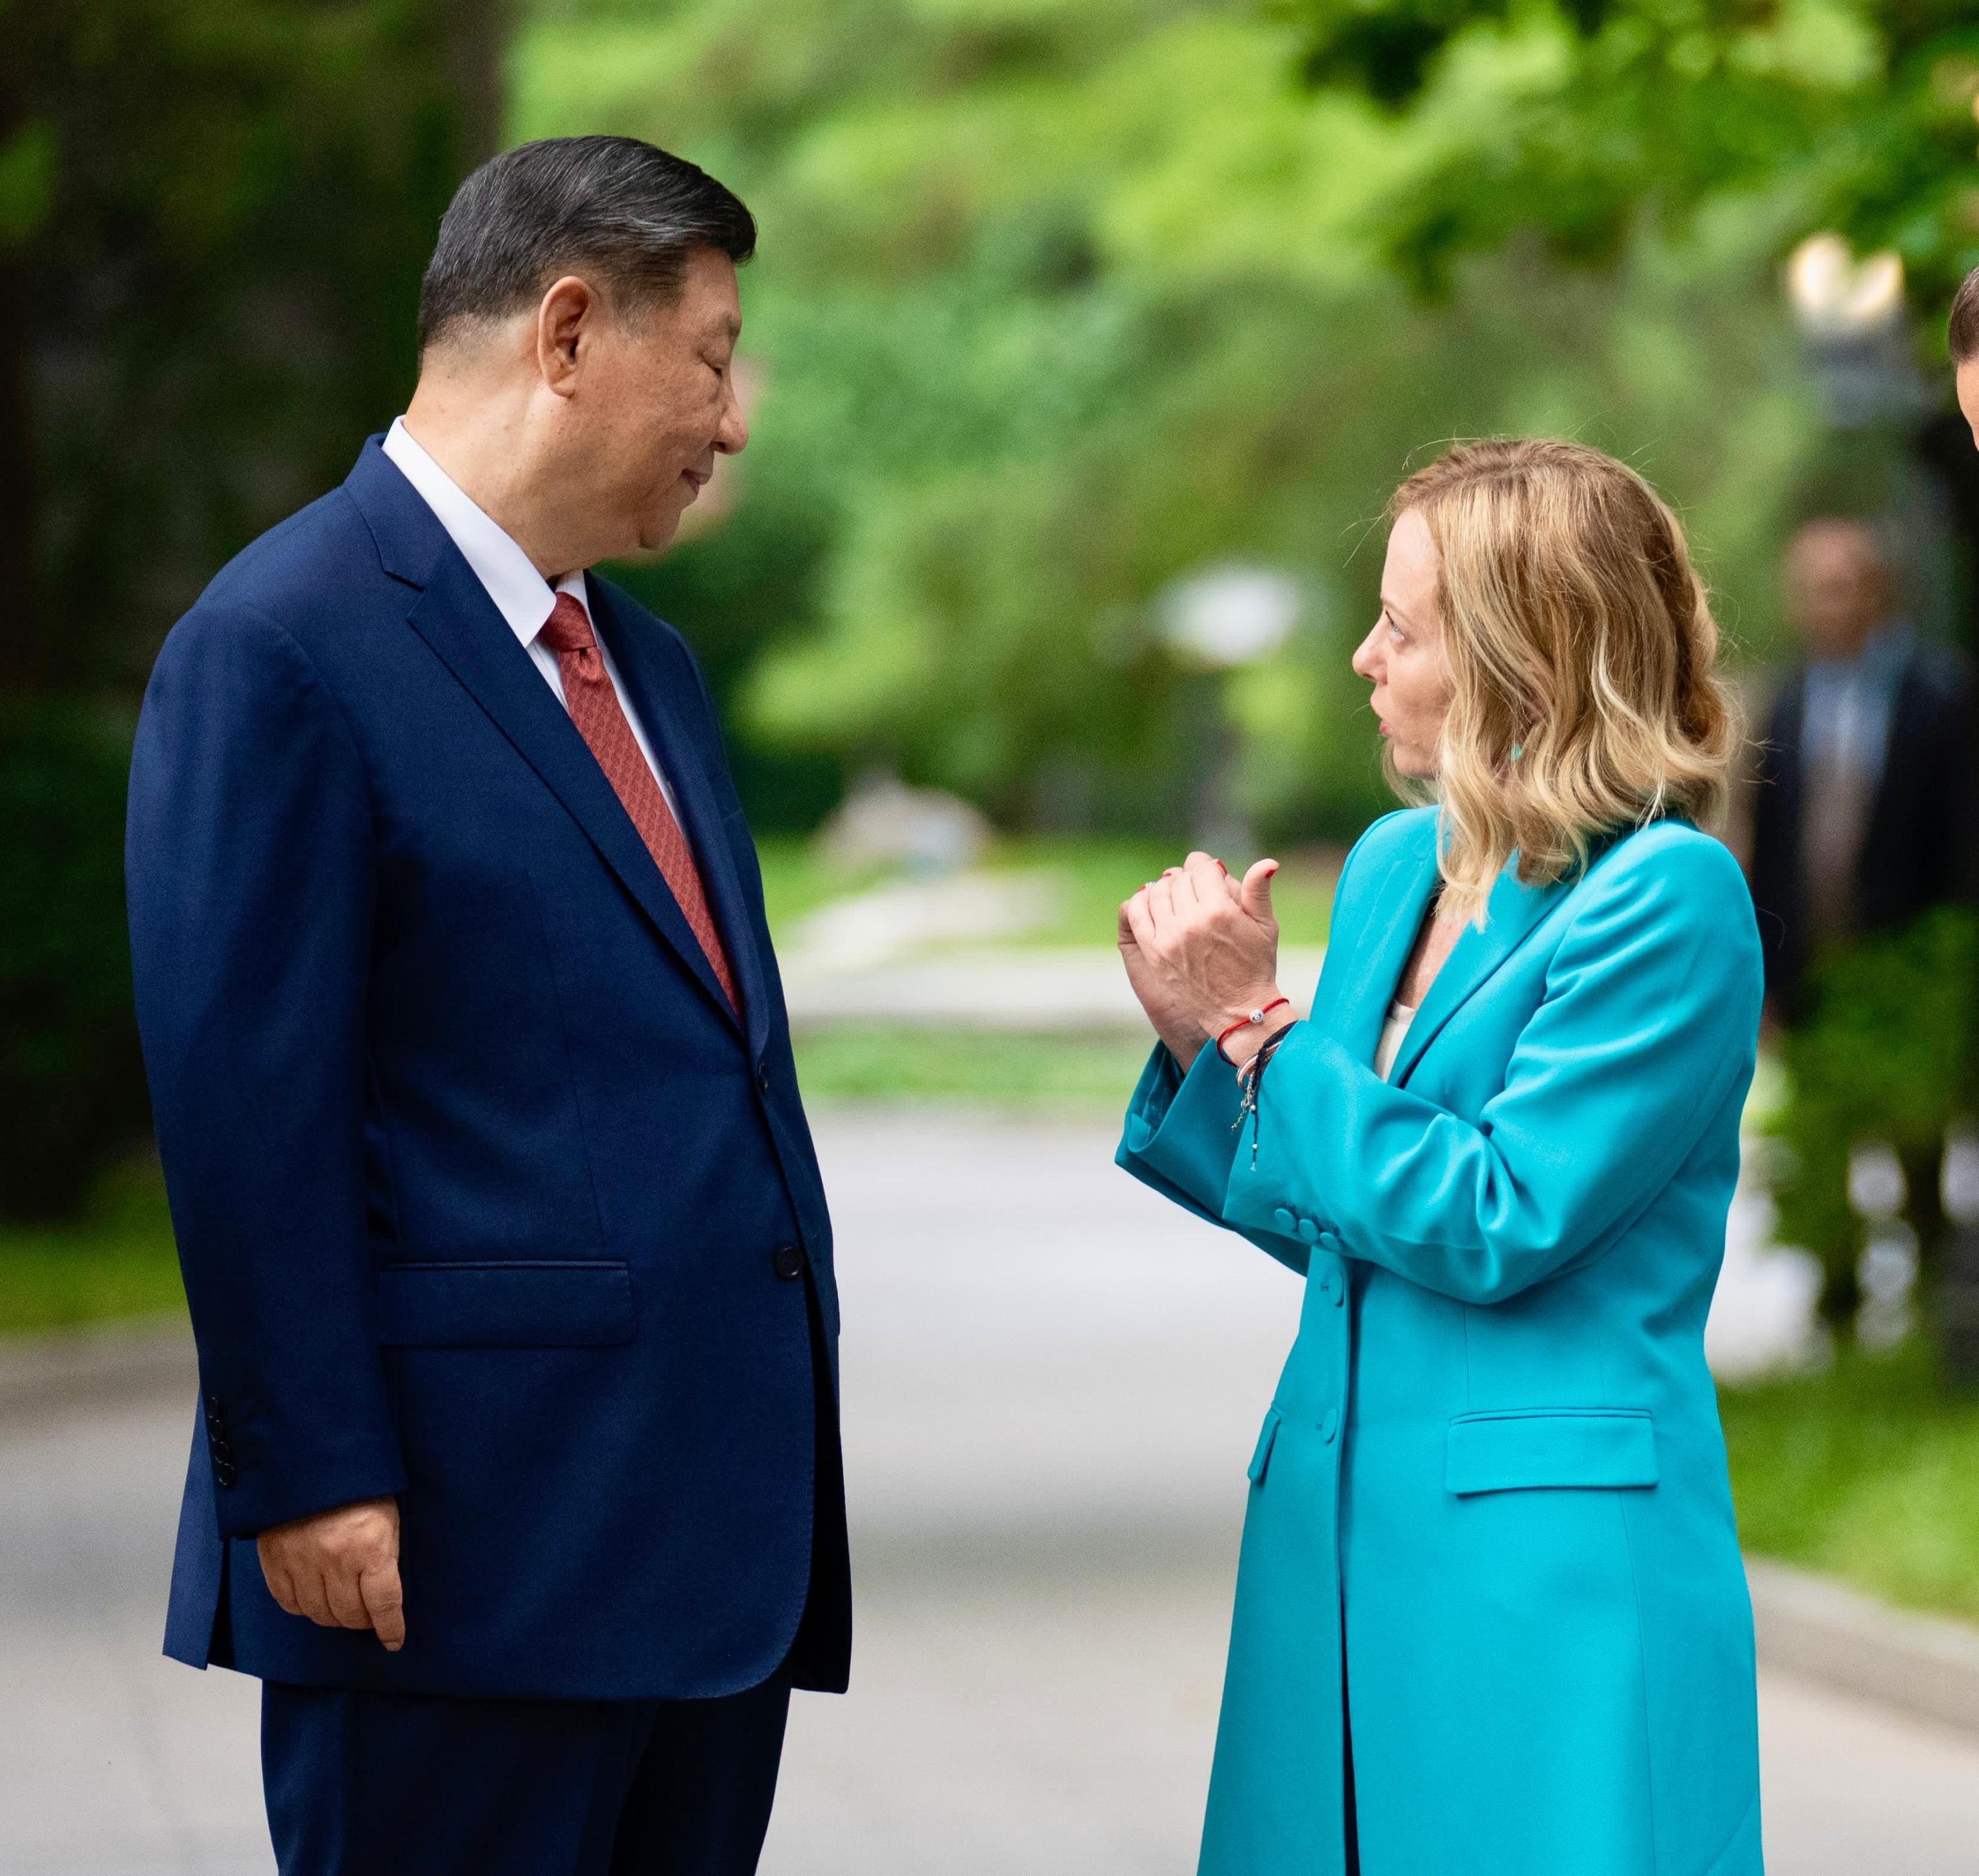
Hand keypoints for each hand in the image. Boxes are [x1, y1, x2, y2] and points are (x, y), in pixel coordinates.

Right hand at [257, 1495, 404, 1650]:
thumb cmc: (359, 1483)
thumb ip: (385, 1553)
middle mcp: (335, 1560)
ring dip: (334, 1617)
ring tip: (342, 1606)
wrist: (310, 1457)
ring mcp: (302, 1562)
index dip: (390, 1627)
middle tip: (368, 1615)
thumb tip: (385, 1594)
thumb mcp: (388, 1514)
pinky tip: (314, 1598)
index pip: (384, 1603)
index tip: (394, 1640)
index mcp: (370, 1546)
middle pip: (350, 1615)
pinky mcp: (275, 1560)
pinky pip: (288, 1602)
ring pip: (319, 1613)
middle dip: (363, 1621)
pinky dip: (303, 1607)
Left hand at [1120, 851, 1281, 1069]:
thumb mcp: (1265, 925)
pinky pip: (1137, 914)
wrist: (1238, 1010)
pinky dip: (1142, 902)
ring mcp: (1168, 938)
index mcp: (1219, 911)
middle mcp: (1191, 923)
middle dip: (1190, 879)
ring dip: (1167, 888)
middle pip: (1180, 879)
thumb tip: (1268, 861)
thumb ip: (1259, 890)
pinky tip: (1152, 901)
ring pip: (1157, 893)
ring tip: (1177, 894)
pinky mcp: (1154, 953)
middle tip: (1197, 886)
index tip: (1210, 872)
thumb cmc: (1256, 965)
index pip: (1202, 868)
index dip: (1207, 866)